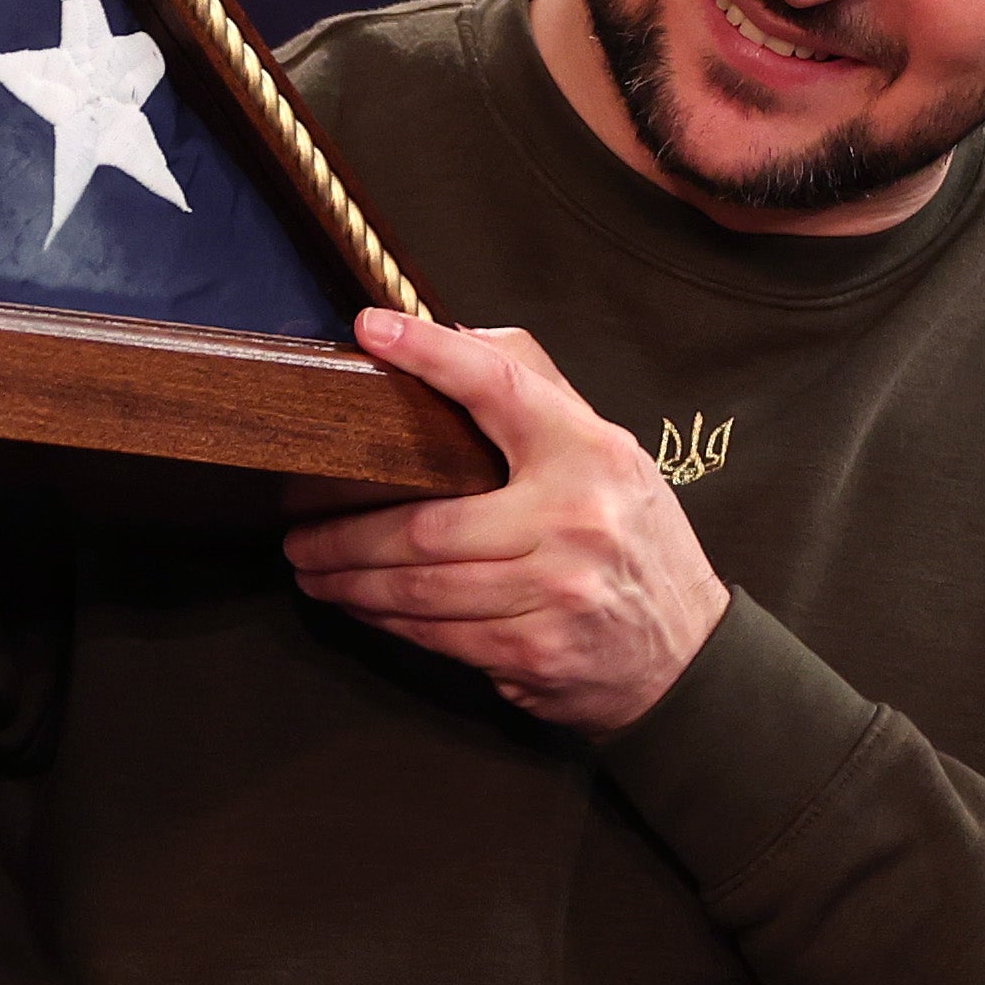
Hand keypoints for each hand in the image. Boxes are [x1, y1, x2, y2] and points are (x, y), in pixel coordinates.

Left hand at [281, 312, 725, 732]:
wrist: (687, 656)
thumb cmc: (628, 540)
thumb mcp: (608, 456)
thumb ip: (537, 393)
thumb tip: (455, 336)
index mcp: (589, 453)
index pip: (503, 386)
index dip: (434, 354)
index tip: (372, 329)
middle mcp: (575, 518)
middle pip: (427, 523)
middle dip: (346, 534)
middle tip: (297, 533)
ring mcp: (556, 590)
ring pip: (421, 587)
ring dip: (352, 581)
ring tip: (314, 569)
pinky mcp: (536, 650)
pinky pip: (436, 633)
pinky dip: (385, 619)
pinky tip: (361, 606)